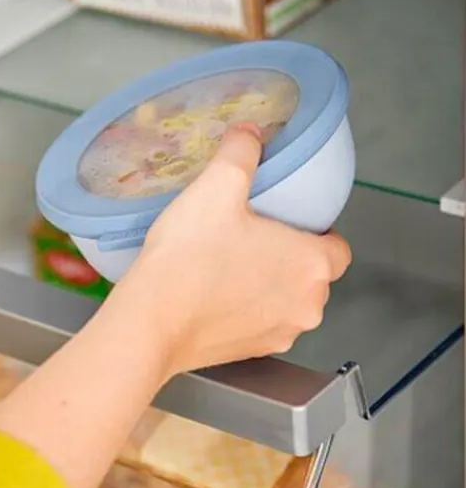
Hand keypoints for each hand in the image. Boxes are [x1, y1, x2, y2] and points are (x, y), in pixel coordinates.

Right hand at [113, 125, 351, 376]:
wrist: (150, 323)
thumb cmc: (187, 262)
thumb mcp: (215, 188)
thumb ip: (240, 154)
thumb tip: (248, 135)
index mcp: (312, 264)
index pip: (338, 247)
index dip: (315, 232)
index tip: (285, 223)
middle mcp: (306, 305)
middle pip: (311, 275)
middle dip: (287, 258)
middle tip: (248, 238)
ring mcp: (279, 333)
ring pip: (285, 301)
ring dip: (266, 286)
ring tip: (225, 266)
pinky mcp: (252, 352)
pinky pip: (259, 324)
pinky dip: (243, 311)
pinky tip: (211, 295)